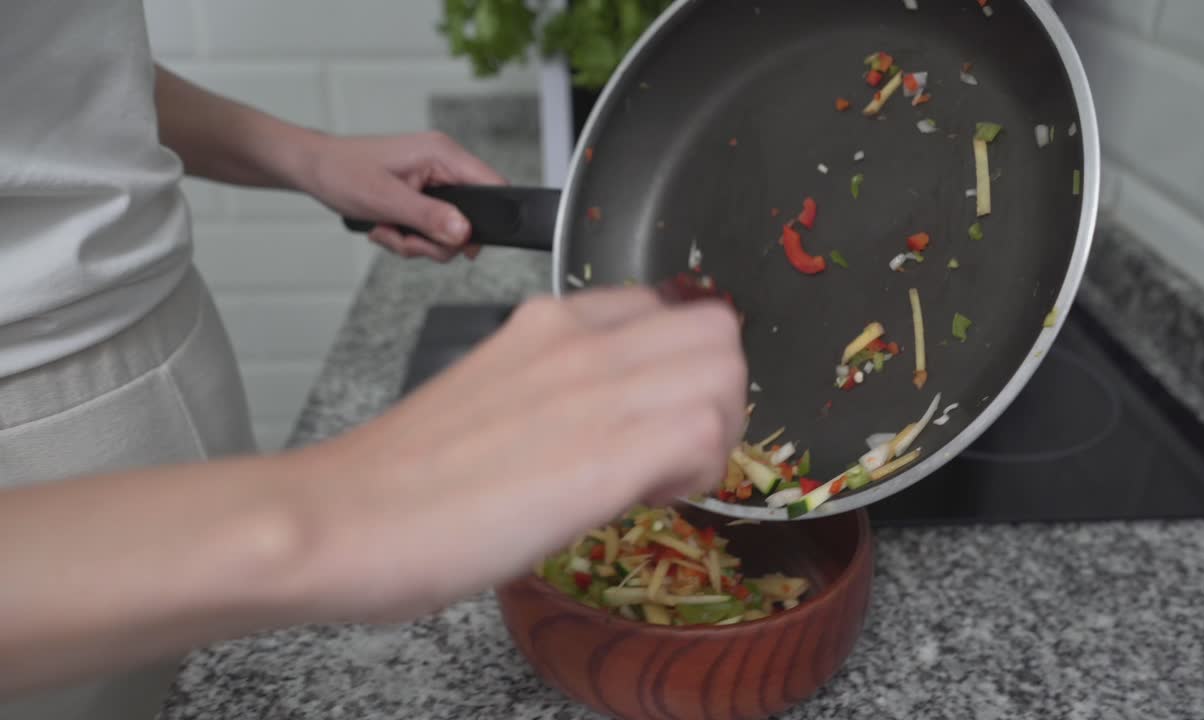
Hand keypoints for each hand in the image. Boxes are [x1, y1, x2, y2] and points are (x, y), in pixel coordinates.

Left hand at [297, 131, 505, 261]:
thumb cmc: (341, 171)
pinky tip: (387, 227)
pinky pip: (431, 228)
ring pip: (449, 230)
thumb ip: (429, 217)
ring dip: (419, 242)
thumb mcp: (385, 199)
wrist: (313, 169)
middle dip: (437, 240)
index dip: (486, 220)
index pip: (492, 185)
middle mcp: (443, 165)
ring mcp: (434, 181)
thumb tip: (464, 233)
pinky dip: (409, 237)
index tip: (460, 242)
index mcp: (442, 154)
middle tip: (407, 238)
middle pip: (470, 218)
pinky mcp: (423, 194)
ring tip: (389, 230)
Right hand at [297, 287, 747, 621]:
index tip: (653, 416)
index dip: (679, 365)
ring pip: (726, 371)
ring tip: (659, 478)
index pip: (667, 308)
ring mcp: (596, 388)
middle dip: (717, 395)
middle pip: (715, 330)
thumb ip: (553, 389)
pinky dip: (697, 473)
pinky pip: (707, 433)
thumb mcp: (490, 397)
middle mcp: (579, 339)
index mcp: (548, 323)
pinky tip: (644, 499)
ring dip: (714, 433)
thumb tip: (599, 422)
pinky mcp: (606, 451)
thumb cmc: (401, 479)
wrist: (343, 516)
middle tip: (675, 452)